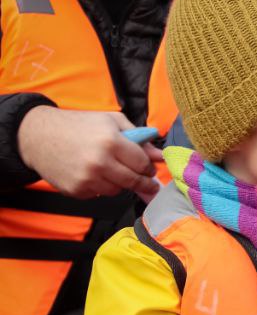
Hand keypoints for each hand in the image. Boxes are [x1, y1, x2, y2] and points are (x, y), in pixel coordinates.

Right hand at [17, 106, 162, 200]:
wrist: (38, 136)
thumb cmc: (77, 125)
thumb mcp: (110, 120)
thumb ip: (138, 136)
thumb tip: (159, 154)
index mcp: (110, 141)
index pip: (142, 163)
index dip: (149, 168)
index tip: (150, 169)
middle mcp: (99, 162)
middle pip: (133, 181)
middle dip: (144, 183)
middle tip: (149, 183)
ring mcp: (87, 179)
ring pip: (117, 190)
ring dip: (120, 183)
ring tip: (112, 170)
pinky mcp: (76, 190)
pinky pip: (99, 194)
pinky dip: (101, 186)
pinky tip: (92, 173)